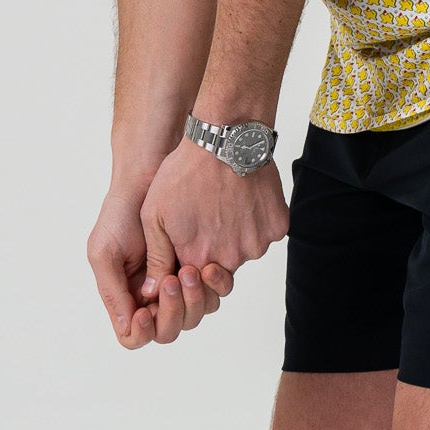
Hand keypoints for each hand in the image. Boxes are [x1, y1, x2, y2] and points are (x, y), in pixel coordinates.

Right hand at [87, 184, 232, 350]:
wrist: (151, 176)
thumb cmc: (121, 213)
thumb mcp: (104, 252)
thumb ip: (113, 291)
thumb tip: (127, 328)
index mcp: (127, 296)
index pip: (135, 335)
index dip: (142, 331)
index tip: (146, 312)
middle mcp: (155, 296)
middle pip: (169, 329)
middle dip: (172, 311)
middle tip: (172, 281)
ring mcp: (180, 283)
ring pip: (194, 315)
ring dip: (194, 299)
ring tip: (190, 270)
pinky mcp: (204, 268)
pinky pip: (215, 292)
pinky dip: (213, 286)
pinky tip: (209, 267)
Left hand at [138, 138, 288, 344]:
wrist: (225, 138)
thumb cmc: (185, 172)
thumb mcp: (154, 213)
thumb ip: (157, 257)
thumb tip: (152, 291)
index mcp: (198, 260)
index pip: (195, 282)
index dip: (190, 263)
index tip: (189, 236)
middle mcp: (231, 259)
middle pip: (222, 269)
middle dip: (214, 249)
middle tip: (208, 216)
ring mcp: (257, 243)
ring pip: (245, 249)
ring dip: (235, 234)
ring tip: (224, 201)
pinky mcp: (277, 226)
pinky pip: (265, 232)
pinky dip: (256, 219)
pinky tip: (242, 196)